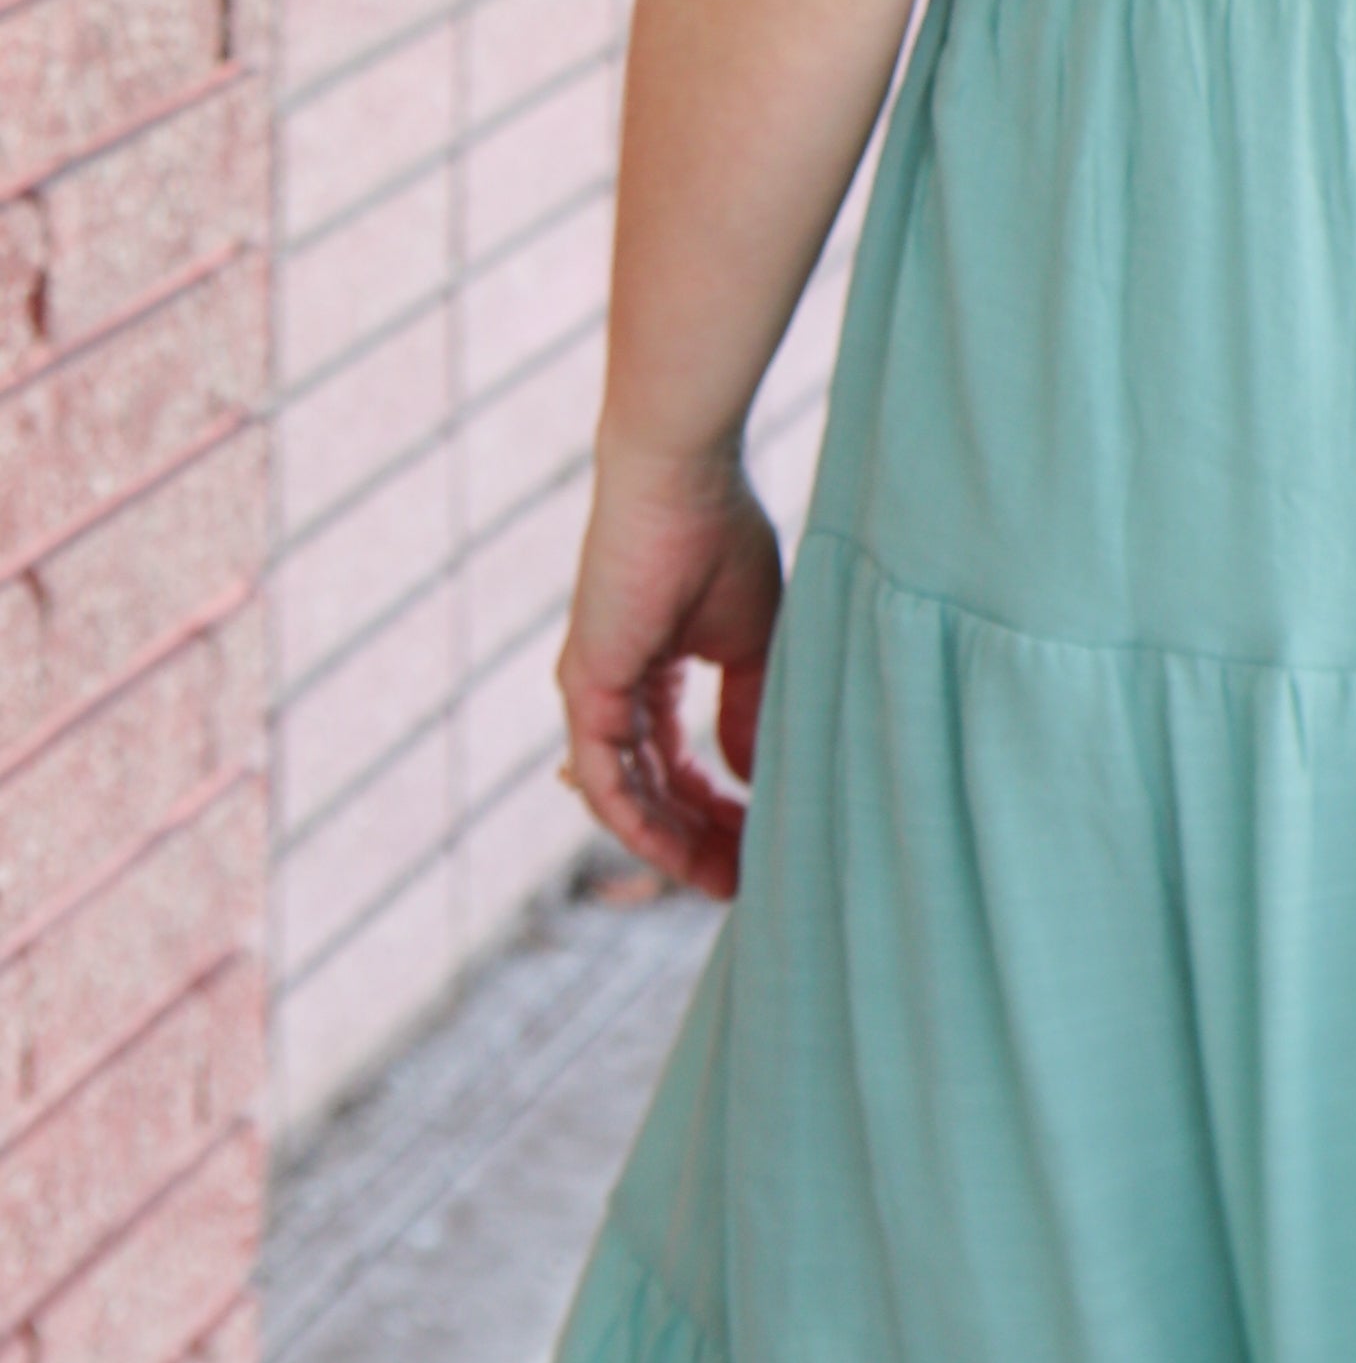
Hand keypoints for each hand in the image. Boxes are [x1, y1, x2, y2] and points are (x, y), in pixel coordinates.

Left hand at [557, 444, 783, 903]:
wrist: (680, 478)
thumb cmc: (719, 536)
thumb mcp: (750, 639)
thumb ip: (748, 709)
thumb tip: (751, 777)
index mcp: (649, 672)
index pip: (678, 765)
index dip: (718, 813)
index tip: (762, 849)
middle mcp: (613, 691)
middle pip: (653, 792)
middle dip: (700, 842)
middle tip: (748, 884)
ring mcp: (595, 692)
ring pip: (628, 797)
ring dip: (676, 844)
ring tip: (729, 879)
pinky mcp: (586, 687)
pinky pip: (607, 779)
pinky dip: (644, 820)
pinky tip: (687, 849)